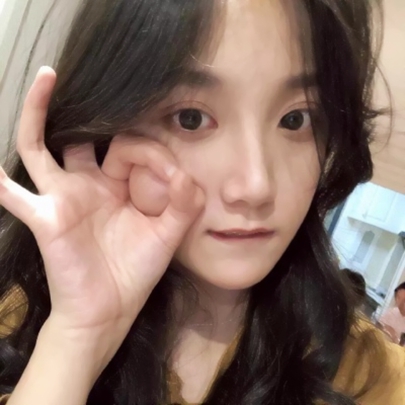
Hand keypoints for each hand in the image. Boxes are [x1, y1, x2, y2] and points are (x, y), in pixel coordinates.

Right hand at [0, 67, 203, 353]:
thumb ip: (184, 205)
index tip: (174, 175)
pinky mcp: (45, 218)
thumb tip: (188, 175)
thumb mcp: (167, 236)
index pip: (128, 147)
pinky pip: (12, 194)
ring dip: (39, 112)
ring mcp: (62, 197)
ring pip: (41, 147)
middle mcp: (86, 184)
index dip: (152, 152)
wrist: (108, 310)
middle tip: (122, 115)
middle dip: (105, 124)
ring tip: (46, 76)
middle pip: (85, 137)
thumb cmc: (135, 272)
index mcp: (115, 187)